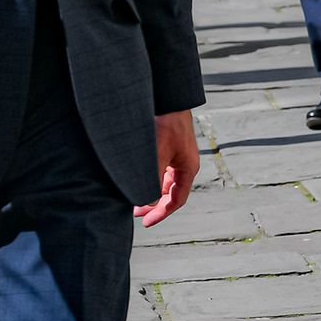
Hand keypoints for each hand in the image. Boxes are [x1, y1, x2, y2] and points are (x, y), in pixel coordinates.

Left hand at [133, 110, 199, 227]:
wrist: (168, 98)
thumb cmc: (165, 123)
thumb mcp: (157, 156)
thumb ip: (153, 181)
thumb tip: (148, 203)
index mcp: (188, 168)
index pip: (177, 199)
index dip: (162, 213)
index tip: (146, 222)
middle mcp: (184, 163)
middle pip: (171, 192)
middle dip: (154, 204)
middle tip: (136, 213)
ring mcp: (177, 154)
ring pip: (164, 181)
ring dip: (151, 190)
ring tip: (133, 198)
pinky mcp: (169, 146)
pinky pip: (161, 169)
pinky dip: (150, 177)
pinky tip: (136, 178)